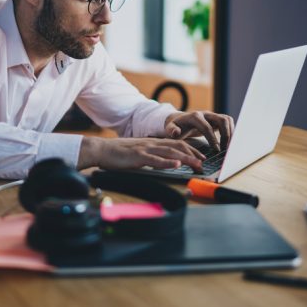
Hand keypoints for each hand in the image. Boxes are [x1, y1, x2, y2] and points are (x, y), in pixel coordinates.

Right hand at [77, 136, 205, 171]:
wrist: (101, 149)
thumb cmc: (118, 153)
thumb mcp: (139, 152)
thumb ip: (152, 155)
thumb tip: (164, 161)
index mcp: (153, 142)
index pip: (176, 144)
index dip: (191, 150)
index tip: (201, 157)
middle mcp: (152, 143)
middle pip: (177, 146)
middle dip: (193, 154)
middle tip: (204, 162)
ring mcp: (145, 149)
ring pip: (170, 152)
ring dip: (185, 158)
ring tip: (197, 164)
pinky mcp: (138, 157)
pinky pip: (155, 159)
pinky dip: (167, 162)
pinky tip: (176, 164)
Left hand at [164, 110, 234, 150]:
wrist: (179, 121)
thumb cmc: (176, 127)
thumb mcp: (170, 129)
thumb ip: (171, 130)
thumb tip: (176, 132)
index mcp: (194, 116)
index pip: (207, 127)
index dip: (213, 138)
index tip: (216, 150)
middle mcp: (205, 114)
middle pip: (221, 119)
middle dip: (225, 134)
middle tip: (225, 149)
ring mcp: (212, 115)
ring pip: (227, 119)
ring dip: (230, 133)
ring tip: (229, 147)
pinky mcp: (216, 119)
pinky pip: (228, 122)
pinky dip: (231, 131)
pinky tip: (229, 143)